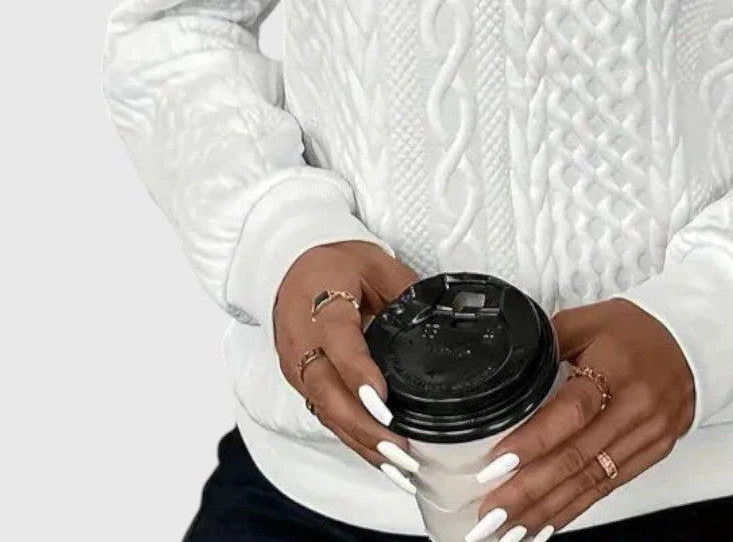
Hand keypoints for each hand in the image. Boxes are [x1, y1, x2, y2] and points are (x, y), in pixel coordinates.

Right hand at [273, 240, 421, 492]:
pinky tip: (381, 459)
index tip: (382, 401)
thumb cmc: (335, 263)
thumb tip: (443, 319)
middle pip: (328, 391)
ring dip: (361, 442)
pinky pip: (325, 414)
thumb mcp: (374, 264)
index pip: (338, 344)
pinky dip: (352, 438)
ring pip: (325, 411)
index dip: (359, 374)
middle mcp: (302, 342)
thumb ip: (404, 293)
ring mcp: (297, 366)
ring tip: (399, 469)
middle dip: (364, 427)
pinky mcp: (301, 381)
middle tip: (401, 452)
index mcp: (320, 306)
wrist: (289, 265)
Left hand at [466, 298, 694, 540]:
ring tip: (510, 529)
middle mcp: (635, 406)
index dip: (533, 442)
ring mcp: (647, 434)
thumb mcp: (588, 319)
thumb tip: (510, 368)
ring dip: (547, 509)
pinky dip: (576, 507)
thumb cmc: (636, 328)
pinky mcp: (653, 452)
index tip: (496, 466)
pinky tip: (547, 523)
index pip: (571, 412)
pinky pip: (609, 486)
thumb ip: (549, 342)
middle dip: (529, 492)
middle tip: (491, 515)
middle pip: (576, 458)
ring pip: (590, 480)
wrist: (691, 340)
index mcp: (615, 366)